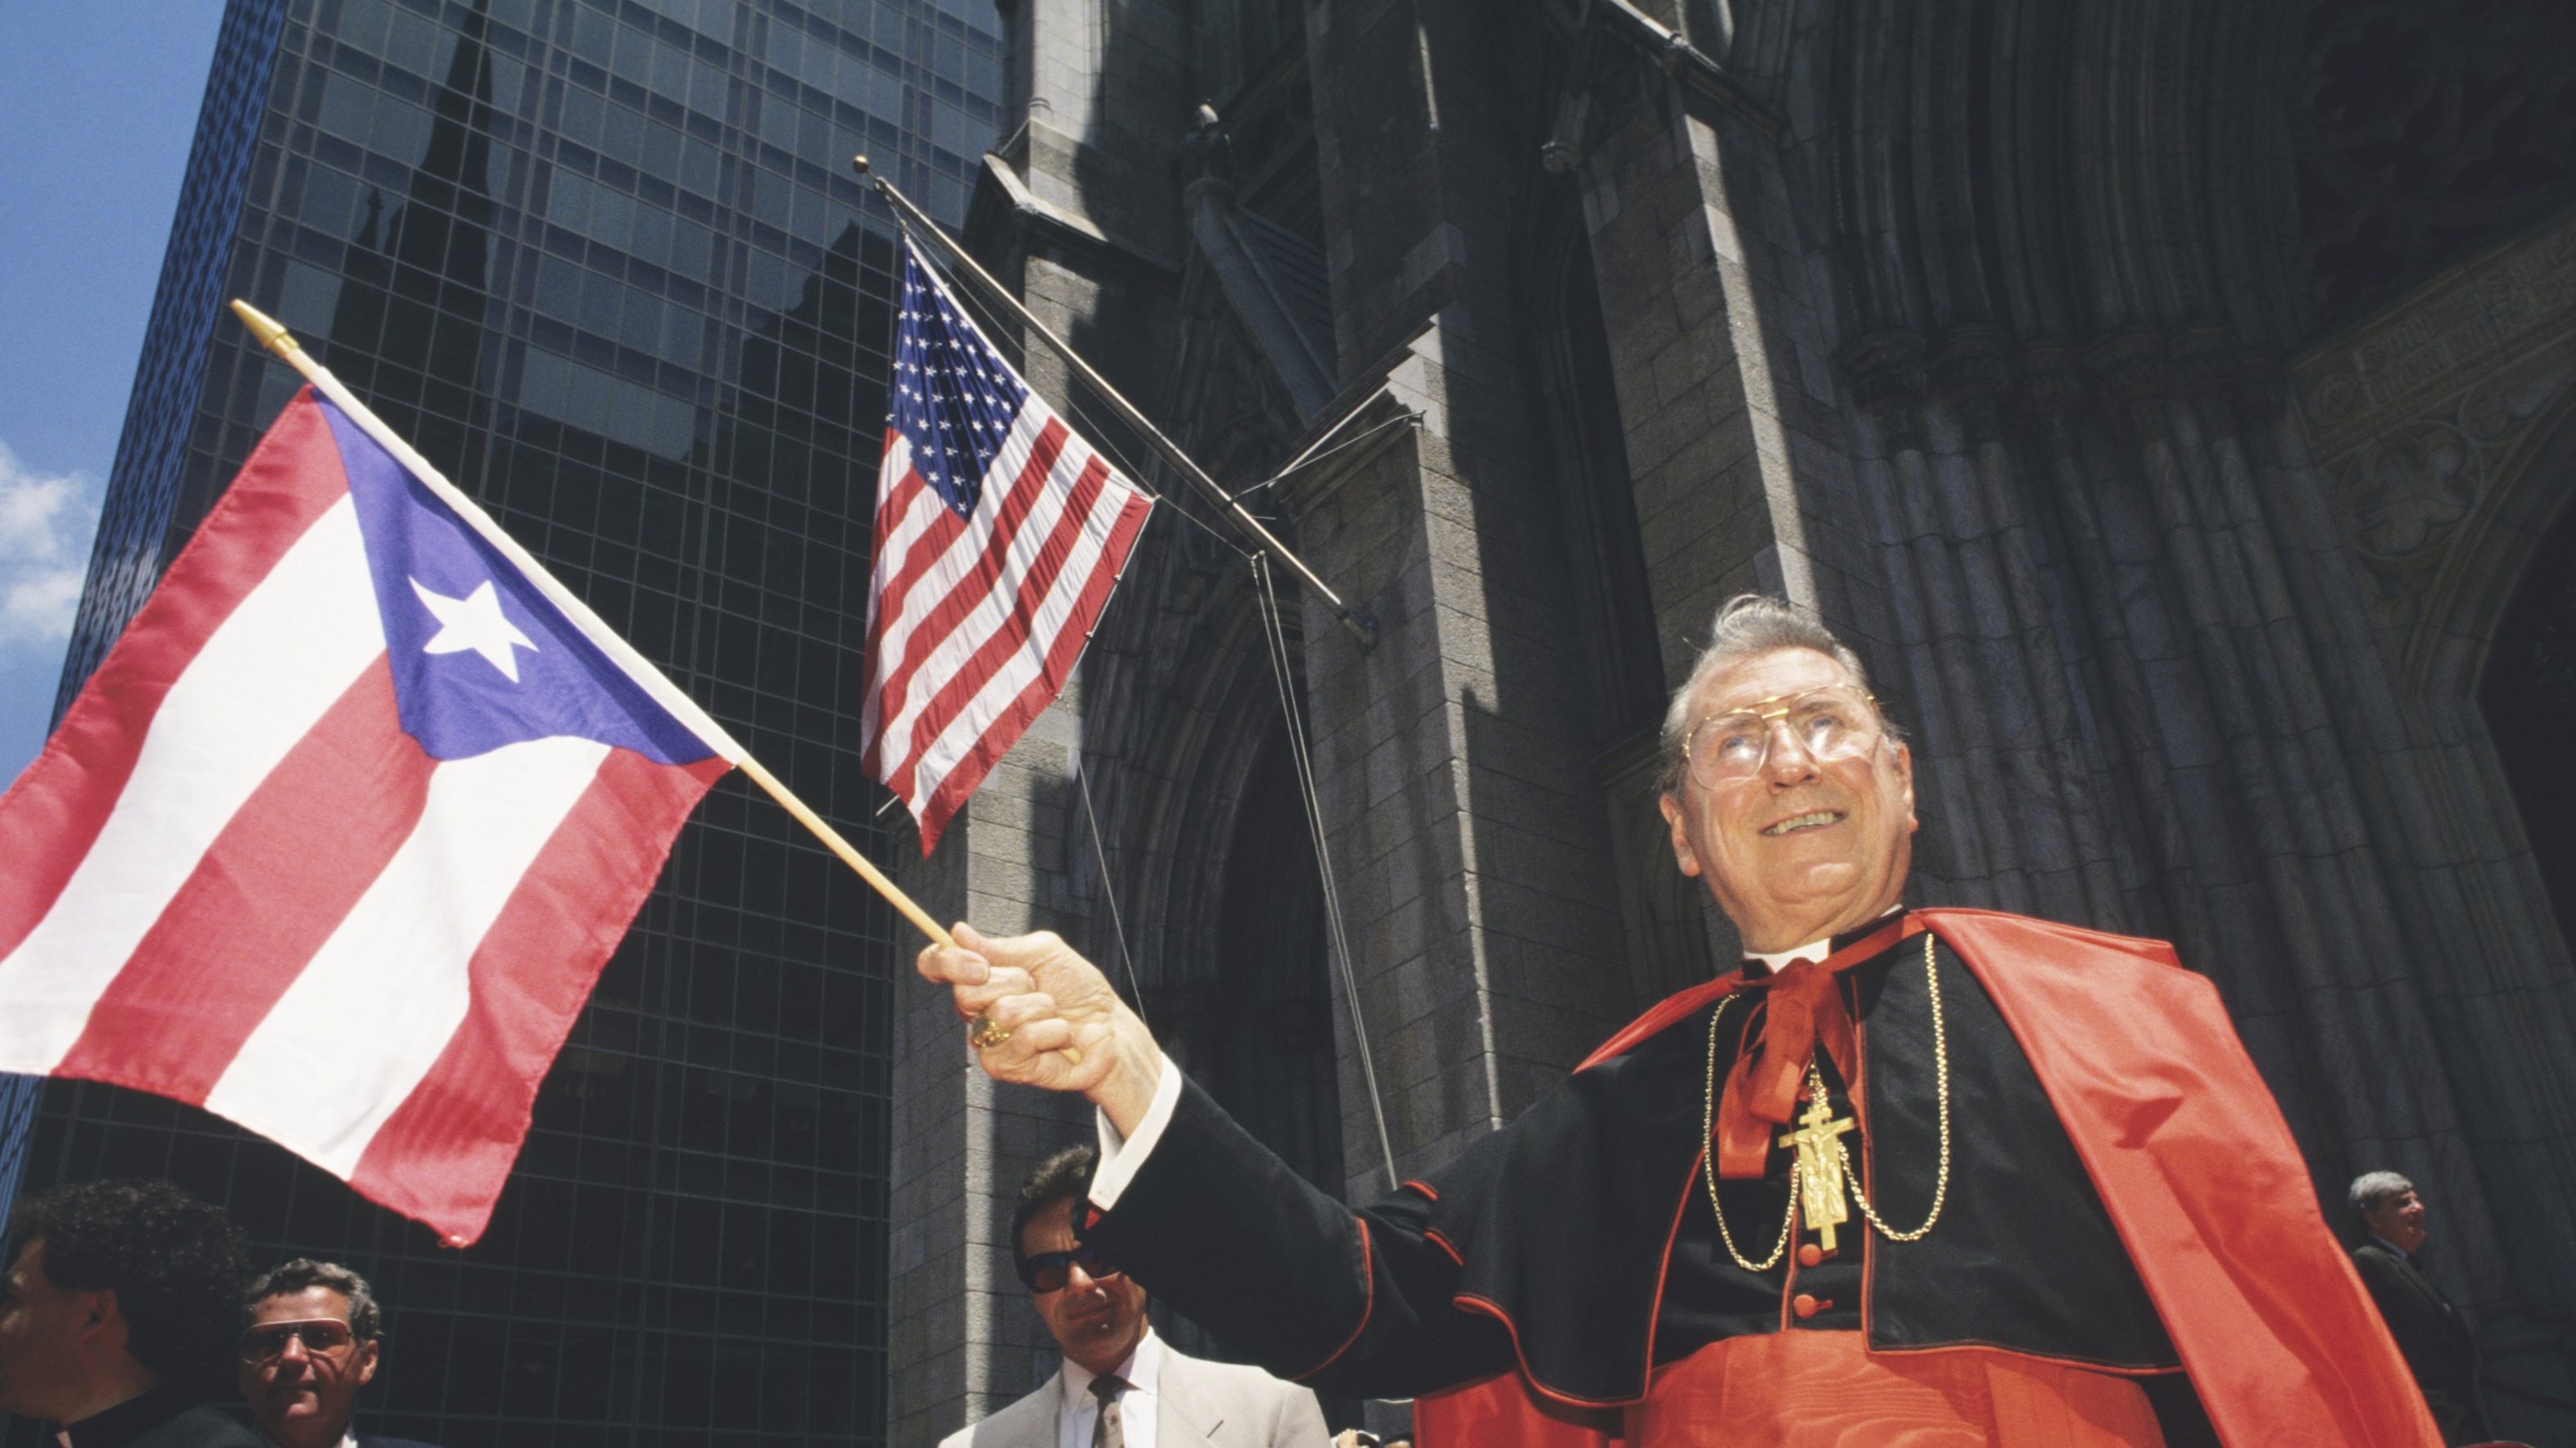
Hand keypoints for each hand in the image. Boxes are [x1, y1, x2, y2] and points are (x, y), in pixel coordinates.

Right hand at [917, 924, 1162, 1130]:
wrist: (1110, 1026)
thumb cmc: (1078, 990)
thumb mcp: (1045, 953)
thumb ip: (1001, 947)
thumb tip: (958, 932)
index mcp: (980, 979)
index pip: (936, 964)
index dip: (946, 962)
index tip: (979, 963)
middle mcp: (977, 1011)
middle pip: (965, 992)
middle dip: (1013, 982)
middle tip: (1036, 987)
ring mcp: (988, 1042)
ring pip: (1000, 1014)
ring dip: (1040, 1006)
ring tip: (1054, 1013)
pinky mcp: (1006, 1068)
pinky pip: (1024, 1039)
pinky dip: (1052, 1030)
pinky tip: (1061, 1037)